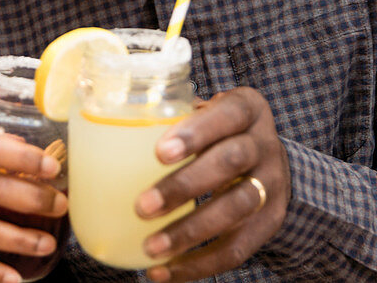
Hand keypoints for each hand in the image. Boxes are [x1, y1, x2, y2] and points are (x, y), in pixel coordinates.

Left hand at [134, 88, 289, 282]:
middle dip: (184, 186)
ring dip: (190, 231)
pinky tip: (166, 272)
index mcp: (247, 109)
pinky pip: (238, 249)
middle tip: (142, 206)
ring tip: (150, 247)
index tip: (160, 152)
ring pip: (236, 208)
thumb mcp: (207, 113)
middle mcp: (265, 144)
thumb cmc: (218, 131)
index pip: (227, 114)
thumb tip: (104, 141)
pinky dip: (200, 264)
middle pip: (230, 162)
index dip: (196, 133)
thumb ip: (172, 119)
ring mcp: (272, 185)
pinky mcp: (270, 222)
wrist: (268, 159)